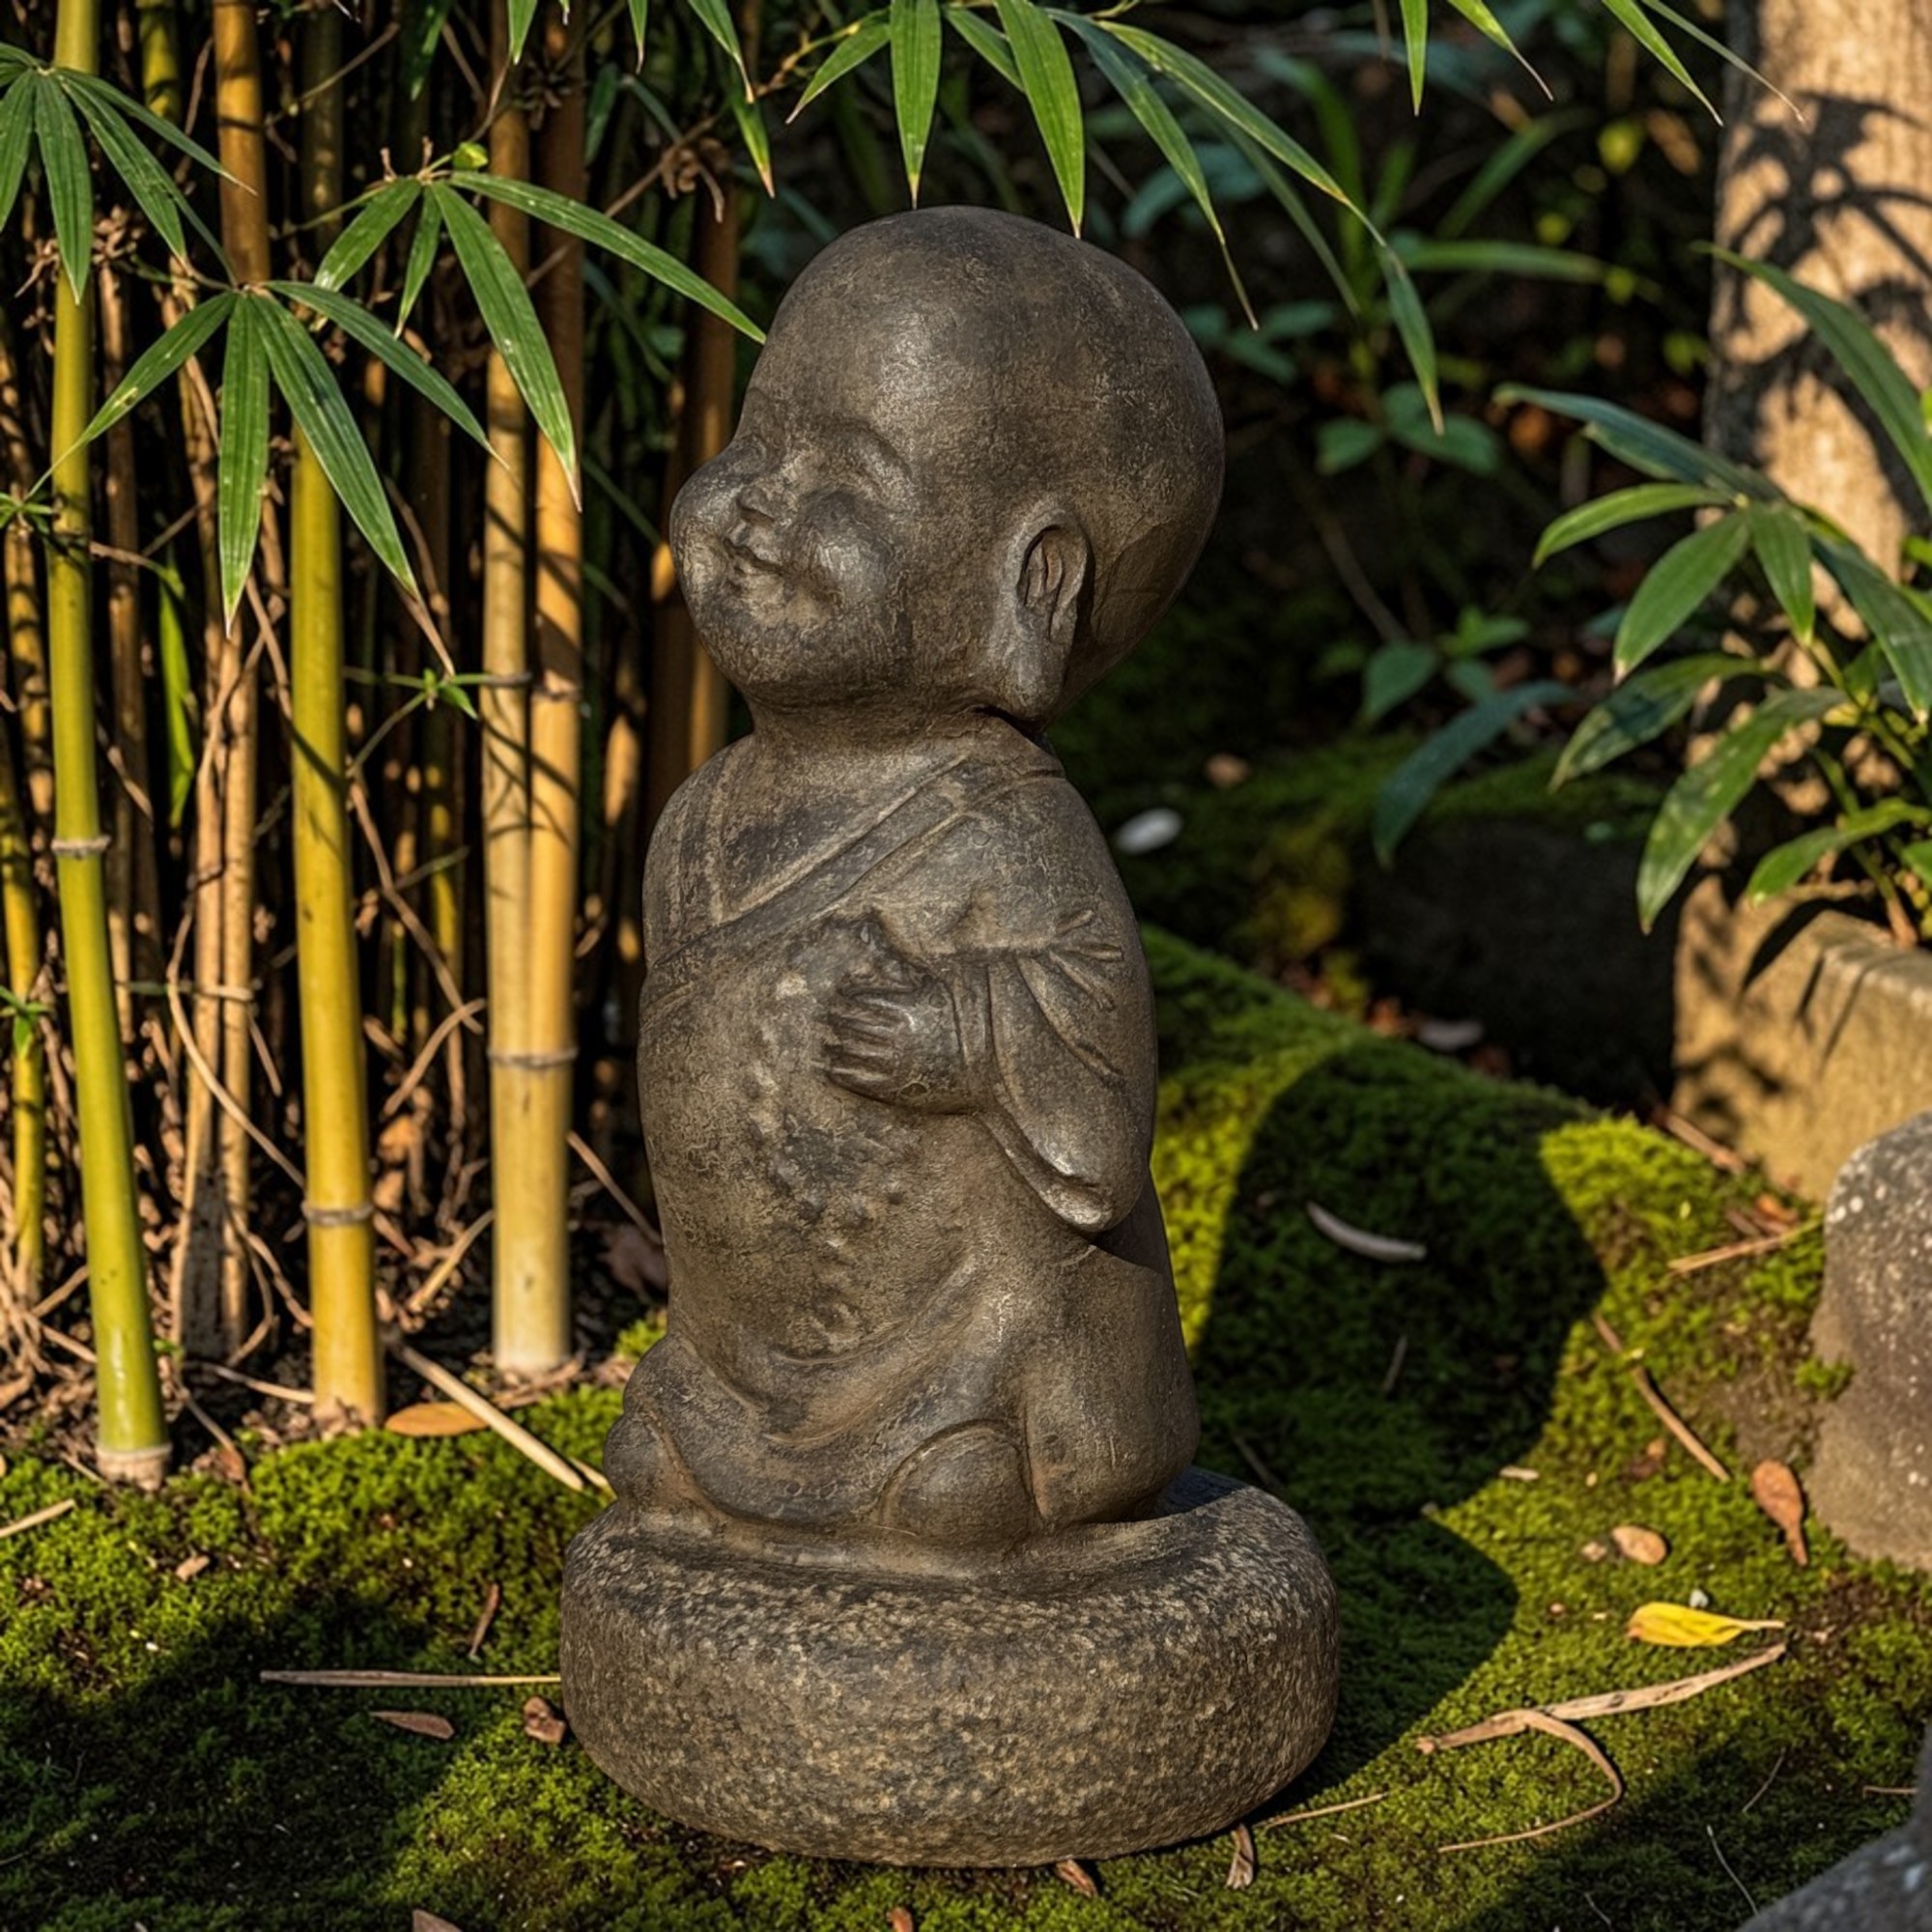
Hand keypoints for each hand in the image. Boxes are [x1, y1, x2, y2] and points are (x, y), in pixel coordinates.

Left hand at [823, 925, 970, 1111]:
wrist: (985, 1072)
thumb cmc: (963, 1027)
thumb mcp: (941, 992)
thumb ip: (912, 975)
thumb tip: (888, 952)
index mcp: (907, 1011)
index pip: (860, 999)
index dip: (845, 995)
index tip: (839, 994)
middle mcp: (897, 1036)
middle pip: (850, 1023)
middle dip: (835, 1019)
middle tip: (828, 1017)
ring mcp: (895, 1063)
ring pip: (849, 1051)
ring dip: (833, 1046)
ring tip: (826, 1043)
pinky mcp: (895, 1088)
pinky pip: (857, 1079)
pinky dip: (839, 1072)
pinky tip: (832, 1068)